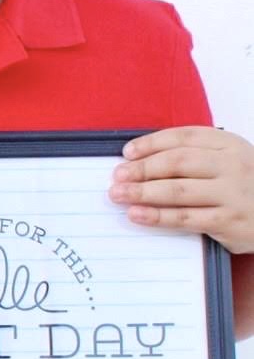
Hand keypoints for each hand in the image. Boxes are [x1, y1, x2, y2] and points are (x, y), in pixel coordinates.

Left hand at [110, 128, 253, 253]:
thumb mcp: (230, 161)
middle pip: (177, 162)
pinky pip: (186, 218)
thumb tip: (144, 160)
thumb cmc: (247, 186)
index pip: (183, 137)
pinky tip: (137, 215)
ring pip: (178, 190)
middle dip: (142, 168)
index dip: (151, 143)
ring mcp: (231, 193)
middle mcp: (232, 165)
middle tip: (118, 176)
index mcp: (229, 144)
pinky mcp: (228, 221)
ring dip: (143, 192)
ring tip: (119, 195)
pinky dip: (157, 216)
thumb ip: (197, 156)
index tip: (128, 152)